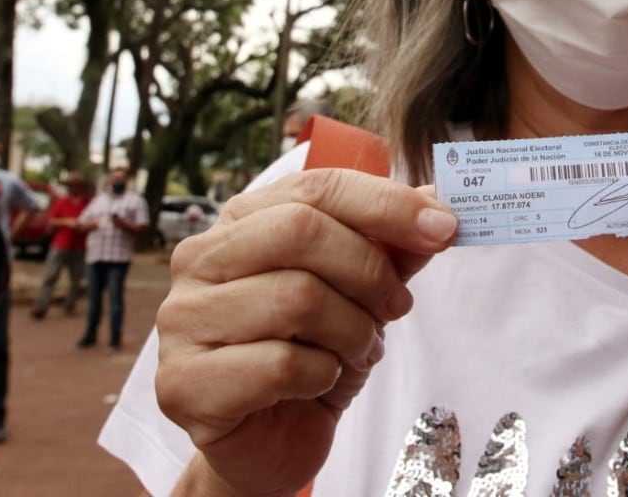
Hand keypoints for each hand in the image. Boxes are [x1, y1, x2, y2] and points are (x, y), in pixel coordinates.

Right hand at [155, 168, 457, 496]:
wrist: (273, 439)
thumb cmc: (312, 353)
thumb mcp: (361, 292)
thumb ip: (390, 246)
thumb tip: (434, 200)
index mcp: (240, 220)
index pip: (317, 187)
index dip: (387, 204)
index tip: (444, 228)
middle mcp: (200, 260)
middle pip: (300, 232)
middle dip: (369, 270)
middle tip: (396, 306)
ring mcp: (183, 321)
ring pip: (296, 298)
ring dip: (352, 330)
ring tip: (358, 348)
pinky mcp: (184, 383)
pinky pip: (281, 364)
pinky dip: (322, 374)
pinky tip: (319, 381)